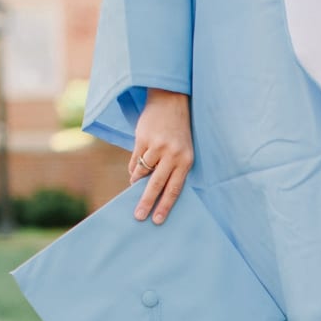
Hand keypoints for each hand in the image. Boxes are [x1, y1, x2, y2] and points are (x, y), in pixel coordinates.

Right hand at [129, 88, 193, 223]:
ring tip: (136, 184)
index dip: (165, 206)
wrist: (170, 101)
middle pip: (156, 185)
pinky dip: (134, 169)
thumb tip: (153, 192)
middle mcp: (172, 154)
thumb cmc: (178, 132)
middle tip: (138, 216)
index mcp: (186, 160)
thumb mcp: (183, 150)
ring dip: (137, 181)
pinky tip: (135, 171)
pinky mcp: (143, 138)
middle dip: (147, 203)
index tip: (158, 220)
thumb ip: (173, 169)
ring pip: (143, 172)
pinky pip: (135, 160)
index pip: (174, 189)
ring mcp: (156, 146)